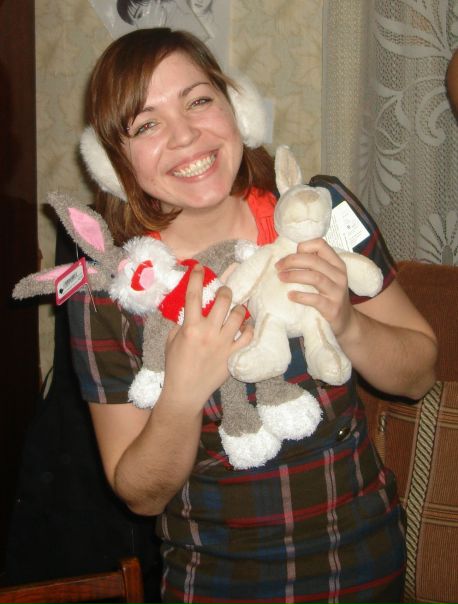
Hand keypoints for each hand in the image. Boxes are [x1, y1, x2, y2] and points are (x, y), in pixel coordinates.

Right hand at [162, 264, 252, 411]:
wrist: (185, 391)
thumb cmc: (175, 365)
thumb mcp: (172, 340)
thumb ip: (182, 323)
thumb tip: (190, 311)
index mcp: (190, 327)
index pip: (193, 295)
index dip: (196, 277)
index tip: (199, 268)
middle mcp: (208, 332)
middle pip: (223, 300)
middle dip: (226, 290)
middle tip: (225, 291)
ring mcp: (223, 344)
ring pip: (239, 316)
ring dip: (239, 309)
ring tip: (237, 309)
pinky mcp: (233, 355)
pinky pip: (248, 336)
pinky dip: (248, 329)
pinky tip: (245, 327)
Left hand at [275, 238, 354, 336]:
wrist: (345, 322)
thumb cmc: (330, 297)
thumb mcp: (326, 277)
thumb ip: (313, 266)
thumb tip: (288, 258)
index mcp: (337, 264)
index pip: (321, 244)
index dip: (303, 247)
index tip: (290, 256)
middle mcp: (339, 275)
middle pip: (314, 260)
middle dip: (292, 261)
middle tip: (278, 267)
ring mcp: (337, 292)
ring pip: (315, 277)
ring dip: (294, 275)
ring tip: (281, 277)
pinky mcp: (332, 308)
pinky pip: (315, 299)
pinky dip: (300, 296)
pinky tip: (290, 295)